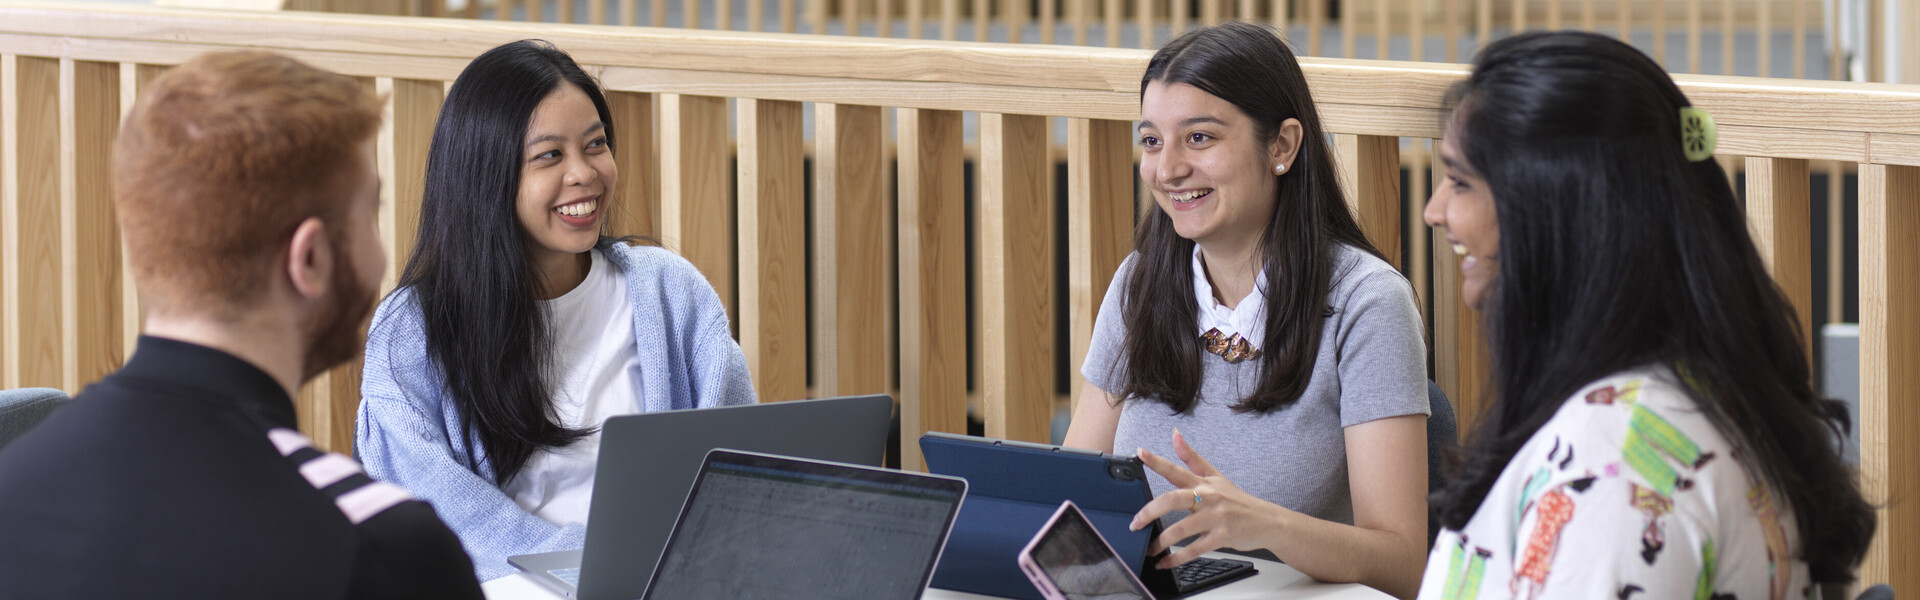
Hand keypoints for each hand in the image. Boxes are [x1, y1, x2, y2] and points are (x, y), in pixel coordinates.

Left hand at [1129, 429, 1287, 568]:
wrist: (1268, 521)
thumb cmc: (1237, 500)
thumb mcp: (1215, 476)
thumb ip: (1191, 457)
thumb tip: (1174, 435)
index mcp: (1203, 483)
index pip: (1177, 469)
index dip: (1157, 461)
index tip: (1139, 453)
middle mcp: (1208, 498)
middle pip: (1173, 499)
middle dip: (1150, 512)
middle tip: (1135, 523)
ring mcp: (1215, 518)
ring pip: (1181, 529)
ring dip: (1161, 541)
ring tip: (1148, 548)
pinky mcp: (1222, 537)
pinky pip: (1194, 549)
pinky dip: (1176, 558)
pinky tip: (1164, 563)